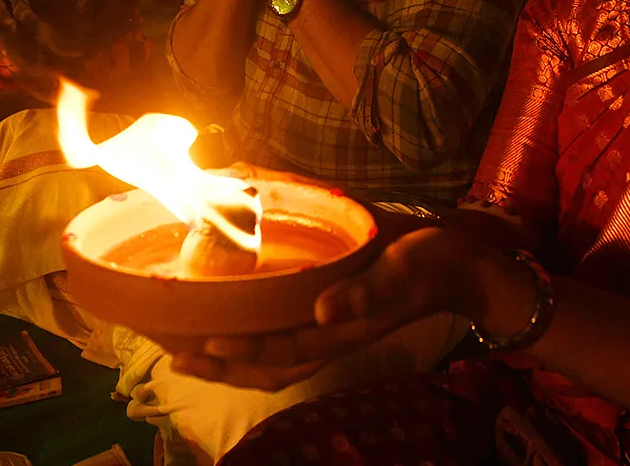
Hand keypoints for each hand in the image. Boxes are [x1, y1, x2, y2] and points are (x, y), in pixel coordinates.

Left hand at [171, 227, 481, 390]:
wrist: (459, 263)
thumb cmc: (432, 264)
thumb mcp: (403, 270)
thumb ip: (367, 292)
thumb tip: (322, 312)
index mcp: (344, 331)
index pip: (284, 351)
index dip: (243, 350)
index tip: (204, 340)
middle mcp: (329, 334)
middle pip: (265, 366)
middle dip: (219, 364)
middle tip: (170, 351)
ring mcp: (329, 325)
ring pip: (269, 355)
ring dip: (227, 354)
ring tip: (183, 343)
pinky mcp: (330, 307)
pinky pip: (281, 332)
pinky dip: (250, 333)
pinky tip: (225, 315)